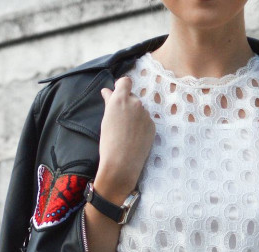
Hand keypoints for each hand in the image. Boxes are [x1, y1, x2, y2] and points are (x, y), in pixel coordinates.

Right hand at [95, 76, 155, 200]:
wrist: (122, 162)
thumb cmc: (108, 141)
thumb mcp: (106, 119)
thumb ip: (109, 102)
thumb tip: (108, 91)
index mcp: (121, 99)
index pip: (126, 81)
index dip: (122, 86)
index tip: (119, 93)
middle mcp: (135, 103)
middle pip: (132, 97)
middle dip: (127, 104)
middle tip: (119, 119)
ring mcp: (146, 114)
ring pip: (140, 110)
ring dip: (134, 116)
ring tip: (126, 131)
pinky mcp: (152, 125)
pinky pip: (146, 121)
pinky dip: (141, 126)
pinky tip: (134, 137)